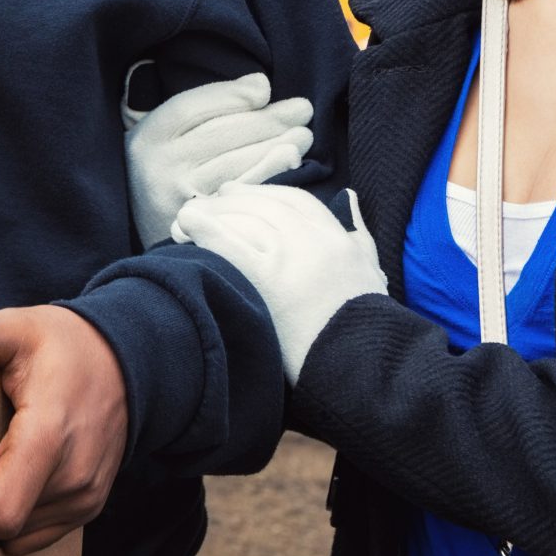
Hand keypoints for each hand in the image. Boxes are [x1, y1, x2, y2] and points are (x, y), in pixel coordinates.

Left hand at [0, 305, 127, 554]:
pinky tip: (12, 479)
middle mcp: (73, 475)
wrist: (128, 358)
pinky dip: (19, 517)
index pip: (2, 512)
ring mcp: (86, 495)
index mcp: (48, 434)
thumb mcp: (16, 328)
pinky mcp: (90, 504)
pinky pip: (40, 533)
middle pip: (5, 526)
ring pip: (21, 535)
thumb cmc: (69, 343)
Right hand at [123, 70, 313, 247]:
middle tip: (303, 109)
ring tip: (304, 135)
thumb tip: (258, 85)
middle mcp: (160, 168)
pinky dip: (270, 175)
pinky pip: (242, 195)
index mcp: (148, 137)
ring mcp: (181, 199)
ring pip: (235, 164)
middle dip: (268, 119)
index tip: (264, 87)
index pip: (191, 107)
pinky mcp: (203, 226)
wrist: (148, 241)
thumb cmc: (167, 171)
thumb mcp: (162, 133)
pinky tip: (291, 162)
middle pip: (220, 135)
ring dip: (277, 146)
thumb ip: (196, 106)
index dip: (231, 95)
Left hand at [175, 184, 386, 383]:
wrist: (360, 362)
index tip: (239, 194)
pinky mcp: (267, 278)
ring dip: (210, 213)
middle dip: (231, 201)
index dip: (262, 194)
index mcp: (336, 236)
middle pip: (263, 205)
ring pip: (242, 218)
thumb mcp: (370, 268)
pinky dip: (203, 229)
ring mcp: (288, 257)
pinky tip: (185, 226)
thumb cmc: (366, 324)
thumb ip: (358, 231)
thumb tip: (349, 196)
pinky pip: (228, 242)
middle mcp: (311, 239)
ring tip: (187, 218)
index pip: (294, 200)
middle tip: (209, 203)